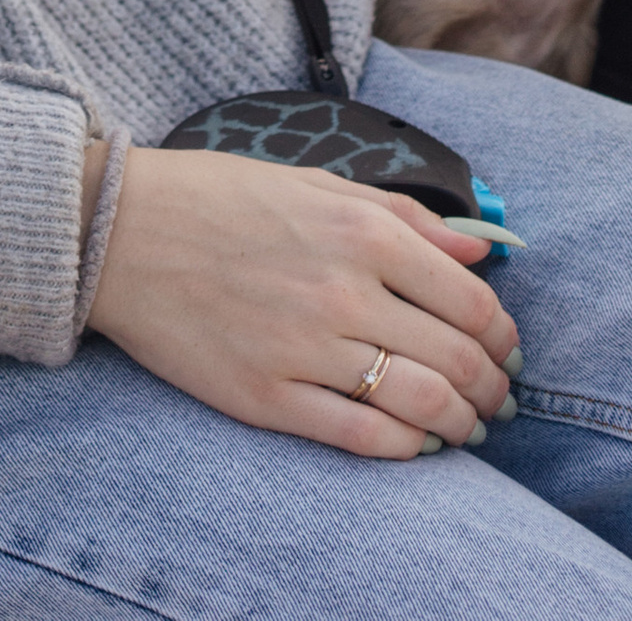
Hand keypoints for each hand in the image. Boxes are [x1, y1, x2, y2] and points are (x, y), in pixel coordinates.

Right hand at [87, 146, 517, 457]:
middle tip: (499, 400)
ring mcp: (305, 349)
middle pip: (456, 360)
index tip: (507, 351)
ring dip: (461, 425)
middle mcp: (343, 291)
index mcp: (362, 231)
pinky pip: (360, 437)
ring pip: (420, 405)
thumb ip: (406, 216)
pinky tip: (416, 444)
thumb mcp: (319, 183)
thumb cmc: (223, 197)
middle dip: (493, 389)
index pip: (471, 302)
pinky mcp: (267, 397)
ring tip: (468, 428)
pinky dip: (404, 448)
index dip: (503, 336)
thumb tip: (481, 251)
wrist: (124, 232)